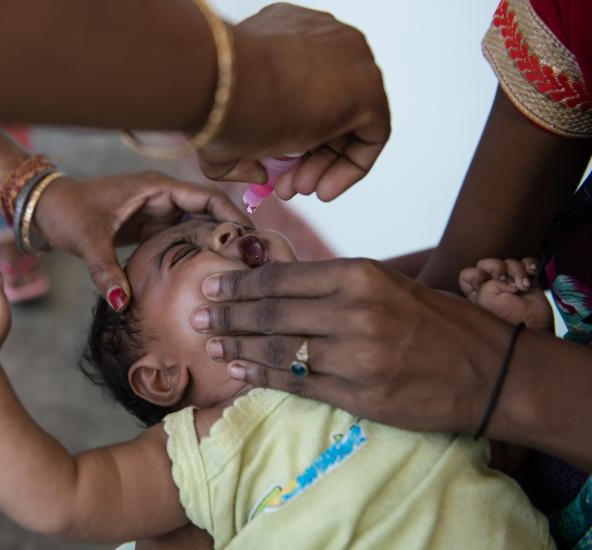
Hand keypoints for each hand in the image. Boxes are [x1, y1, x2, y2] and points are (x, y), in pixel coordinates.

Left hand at [34, 171, 249, 310]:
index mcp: (156, 188)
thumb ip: (105, 271)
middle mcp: (162, 196)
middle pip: (210, 211)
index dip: (232, 216)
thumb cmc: (66, 213)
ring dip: (217, 242)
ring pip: (198, 224)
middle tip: (253, 260)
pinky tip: (210, 270)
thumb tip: (121, 303)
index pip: (207, 197)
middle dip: (231, 232)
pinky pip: (182, 235)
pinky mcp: (150, 224)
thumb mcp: (87, 240)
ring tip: (240, 268)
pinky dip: (197, 249)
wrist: (46, 210)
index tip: (252, 240)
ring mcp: (157, 210)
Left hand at [191, 259, 515, 433]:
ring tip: (211, 342)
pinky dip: (263, 378)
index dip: (240, 282)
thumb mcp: (388, 283)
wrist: (490, 370)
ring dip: (237, 346)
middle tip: (197, 312)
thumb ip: (334, 283)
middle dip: (227, 313)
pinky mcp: (357, 395)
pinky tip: (240, 372)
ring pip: (277, 350)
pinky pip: (297, 384)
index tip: (213, 283)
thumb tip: (277, 282)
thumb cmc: (438, 320)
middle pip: (270, 313)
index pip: (281, 278)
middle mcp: (352, 312)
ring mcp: (354, 357)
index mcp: (358, 275)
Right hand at [200, 3, 389, 201]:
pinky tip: (323, 189)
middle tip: (286, 186)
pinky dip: (351, 166)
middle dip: (306, 156)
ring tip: (298, 189)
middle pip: (327, 106)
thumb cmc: (216, 101)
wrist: (224, 89)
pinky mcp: (367, 86)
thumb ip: (239, 152)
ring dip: (323, 165)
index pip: (302, 89)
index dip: (289, 139)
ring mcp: (348, 58)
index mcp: (284, 33)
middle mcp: (320, 39)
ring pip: (346, 122)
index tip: (272, 170)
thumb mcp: (221, 127)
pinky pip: (371, 134)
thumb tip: (259, 173)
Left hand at [459, 257, 553, 331]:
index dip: (475, 273)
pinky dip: (530, 265)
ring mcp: (510, 283)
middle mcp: (491, 287)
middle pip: (487, 263)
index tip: (483, 279)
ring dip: (517, 270)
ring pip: (508, 262)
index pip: (467, 274)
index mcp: (477, 294)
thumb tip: (502, 277)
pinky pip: (527, 263)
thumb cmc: (508, 319)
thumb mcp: (486, 300)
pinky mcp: (528, 280)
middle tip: (504, 278)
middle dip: (496, 267)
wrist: (535, 327)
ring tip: (523, 286)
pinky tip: (532, 274)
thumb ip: (485, 284)